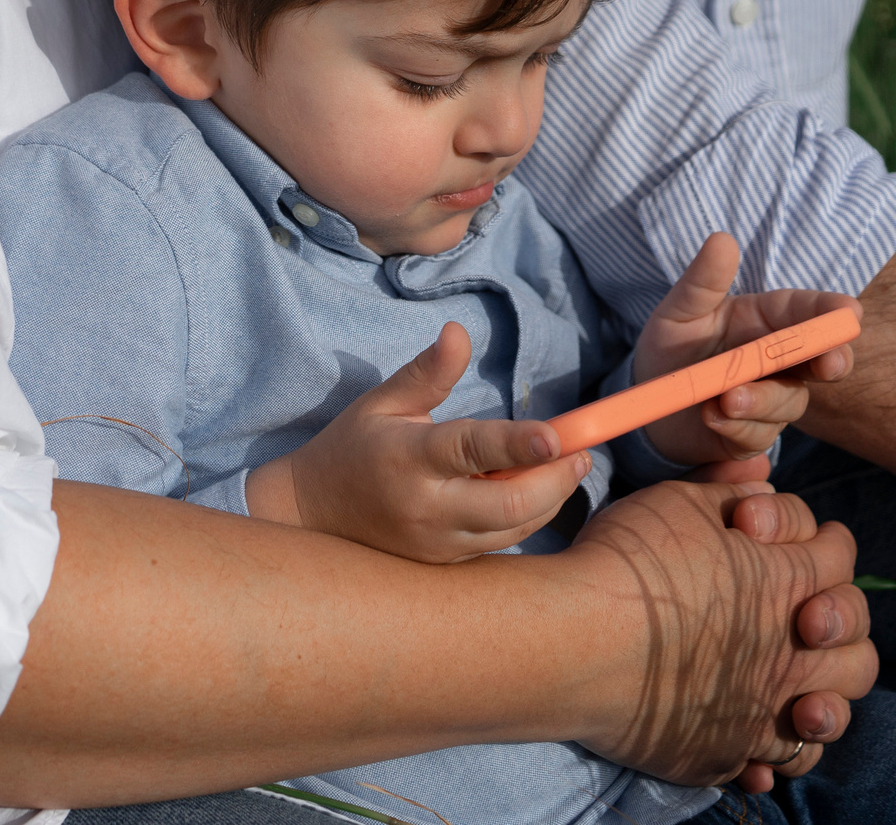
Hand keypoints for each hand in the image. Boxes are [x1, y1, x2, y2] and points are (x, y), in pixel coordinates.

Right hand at [246, 322, 590, 562]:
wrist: (313, 514)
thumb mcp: (383, 402)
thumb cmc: (354, 447)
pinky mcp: (444, 563)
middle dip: (556, 480)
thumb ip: (428, 372)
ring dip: (549, 499)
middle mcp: (425, 508)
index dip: (517, 444)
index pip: (471, 451)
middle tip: (581, 454)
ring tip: (563, 468)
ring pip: (513, 530)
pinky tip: (528, 490)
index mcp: (409, 457)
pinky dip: (525, 518)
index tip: (557, 437)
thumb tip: (459, 331)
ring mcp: (436, 542)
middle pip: (508, 505)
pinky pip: (500, 544)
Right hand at [563, 477, 874, 787]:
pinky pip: (782, 761)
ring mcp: (765, 709)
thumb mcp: (680, 501)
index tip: (816, 541)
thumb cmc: (628, 564)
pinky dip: (780, 749)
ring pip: (833, 714)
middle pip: (859, 646)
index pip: (839, 555)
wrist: (578, 644)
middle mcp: (793, 652)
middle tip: (808, 617)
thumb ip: (731, 493)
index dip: (828, 541)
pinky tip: (759, 735)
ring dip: (826, 699)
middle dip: (843, 627)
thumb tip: (762, 489)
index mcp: (789, 580)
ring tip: (799, 691)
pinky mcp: (730, 751)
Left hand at [633, 231, 860, 468]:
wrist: (647, 400)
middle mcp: (779, 359)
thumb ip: (702, 282)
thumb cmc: (672, 346)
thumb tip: (722, 240)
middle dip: (833, 361)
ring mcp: (771, 398)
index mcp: (768, 319)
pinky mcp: (754, 434)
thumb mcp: (679, 311)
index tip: (850, 311)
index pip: (809, 311)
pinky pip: (758, 435)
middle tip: (828, 364)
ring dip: (763, 400)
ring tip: (727, 398)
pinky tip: (710, 415)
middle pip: (825, 360)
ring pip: (790, 401)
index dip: (832, 311)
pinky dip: (735, 426)